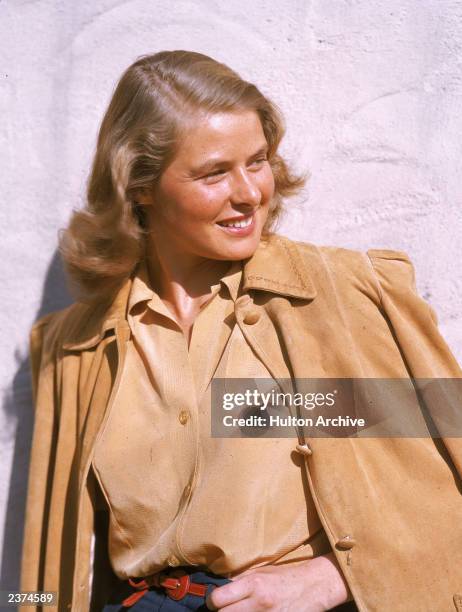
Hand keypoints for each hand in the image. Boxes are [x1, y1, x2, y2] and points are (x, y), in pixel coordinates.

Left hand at [206, 553, 350, 611]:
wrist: (313, 587)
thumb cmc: (285, 577)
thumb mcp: (261, 572)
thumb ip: (241, 580)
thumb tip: (220, 586)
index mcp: (253, 584)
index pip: (219, 599)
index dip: (212, 602)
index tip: (214, 602)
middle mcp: (259, 603)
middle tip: (225, 609)